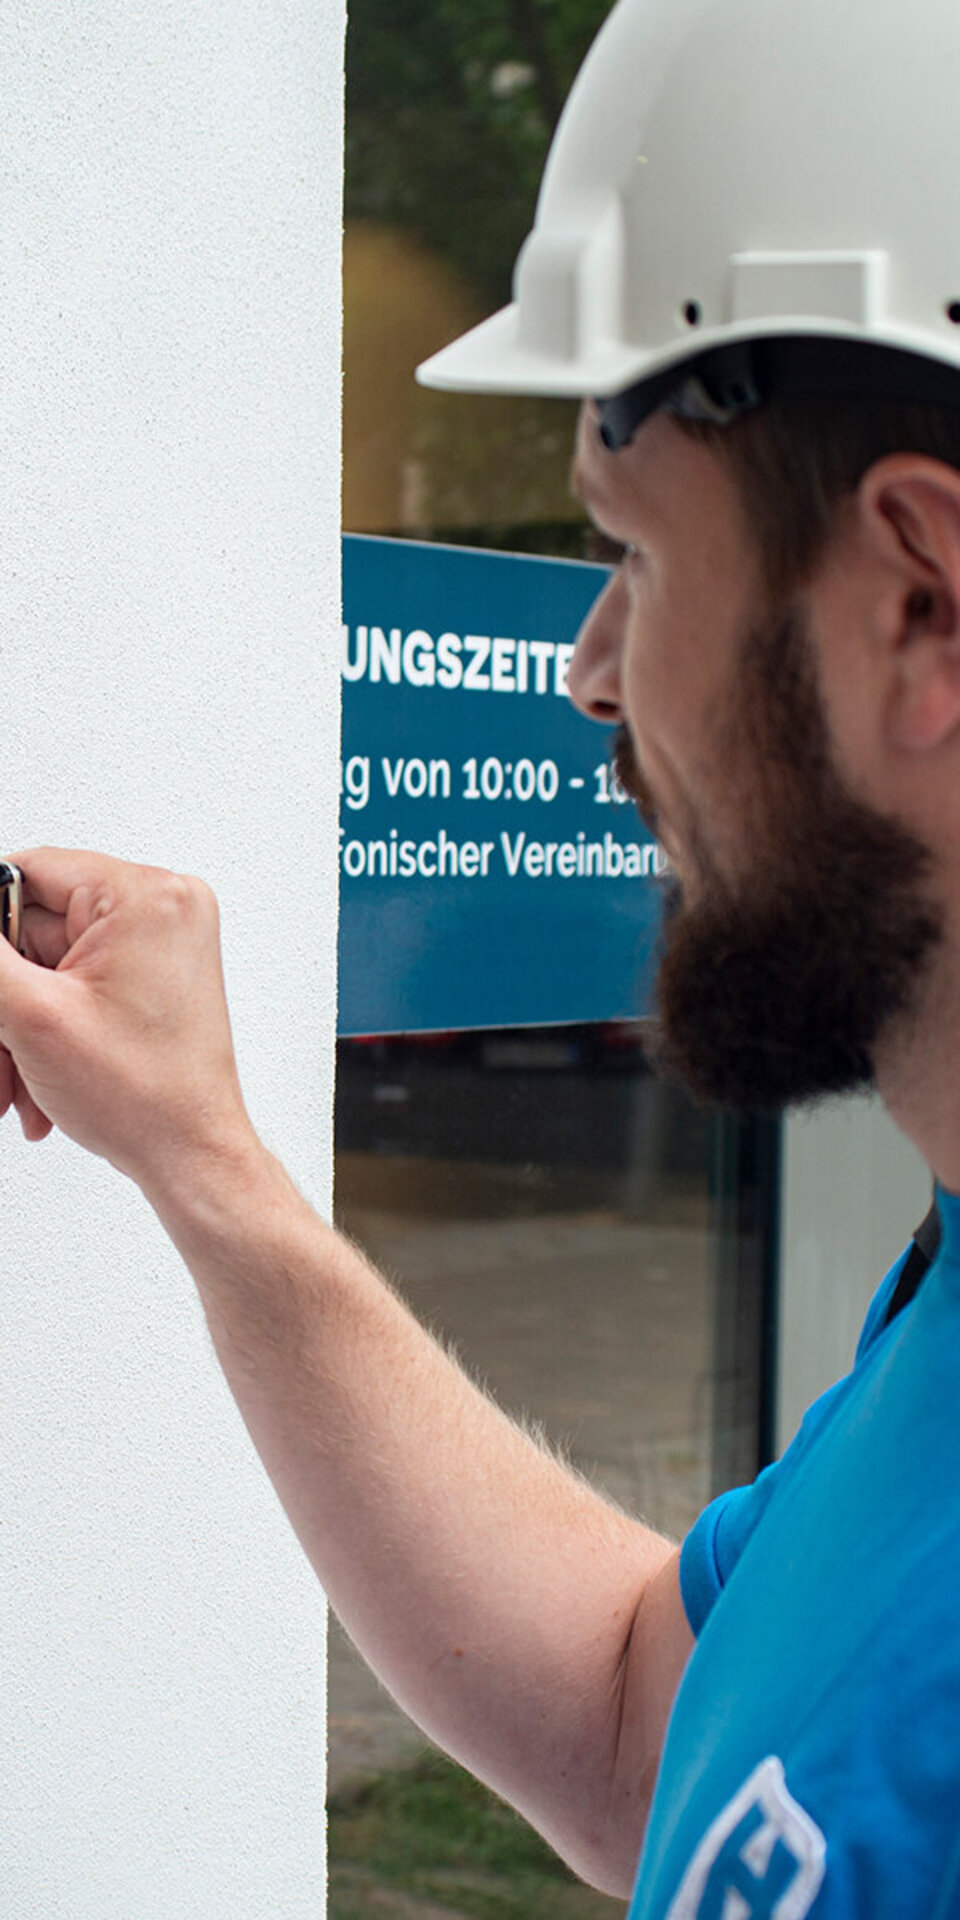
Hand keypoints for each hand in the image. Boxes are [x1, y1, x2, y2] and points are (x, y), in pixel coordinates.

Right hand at [0, 848, 254, 1190]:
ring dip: (16, 1026)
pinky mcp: (155, 974)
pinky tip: (37, 1078)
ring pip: (47, 967)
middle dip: (3, 1000)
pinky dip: (46, 1029)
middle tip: (1, 1047)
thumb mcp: (29, 1015)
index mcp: (144, 896)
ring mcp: (162, 942)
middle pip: (33, 930)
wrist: (190, 1155)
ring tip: (14, 1081)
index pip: (27, 873)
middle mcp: (163, 907)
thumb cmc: (145, 1096)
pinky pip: (75, 985)